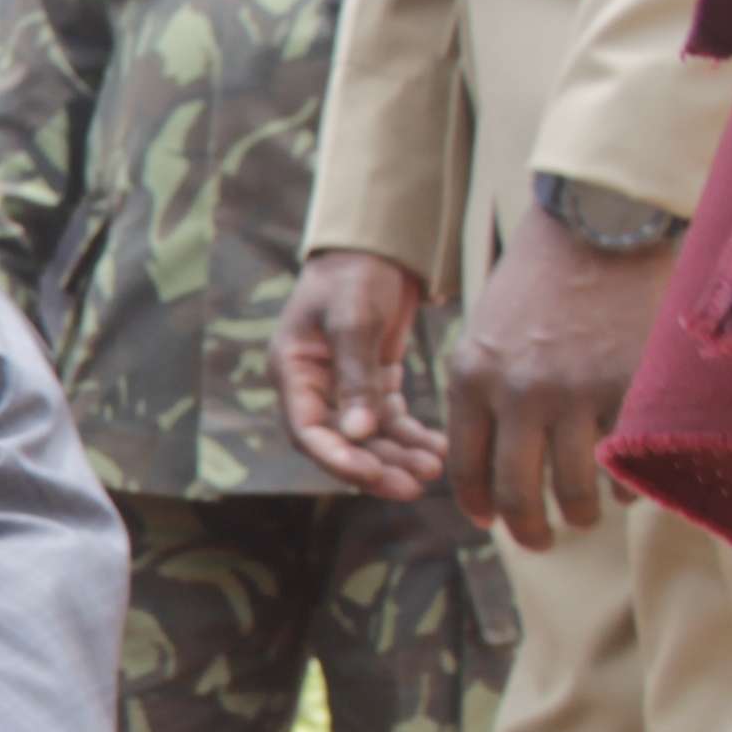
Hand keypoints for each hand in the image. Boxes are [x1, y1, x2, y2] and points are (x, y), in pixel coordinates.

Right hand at [273, 250, 442, 500]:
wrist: (376, 245)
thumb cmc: (355, 274)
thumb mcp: (354, 319)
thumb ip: (355, 376)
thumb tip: (358, 433)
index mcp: (293, 372)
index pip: (308, 431)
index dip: (338, 459)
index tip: (374, 475)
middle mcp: (314, 386)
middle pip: (341, 442)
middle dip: (377, 466)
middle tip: (416, 485)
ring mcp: (343, 387)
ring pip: (369, 437)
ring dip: (398, 455)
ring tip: (434, 469)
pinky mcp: (372, 382)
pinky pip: (390, 420)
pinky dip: (411, 436)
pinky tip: (438, 448)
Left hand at [448, 212, 671, 550]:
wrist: (594, 229)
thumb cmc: (535, 282)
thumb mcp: (482, 335)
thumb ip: (480, 394)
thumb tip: (485, 457)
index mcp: (471, 380)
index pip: (466, 468)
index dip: (480, 505)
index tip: (491, 521)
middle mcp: (518, 394)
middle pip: (518, 491)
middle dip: (527, 530)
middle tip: (540, 542)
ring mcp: (576, 393)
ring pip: (573, 487)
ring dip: (580, 514)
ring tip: (586, 516)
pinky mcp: (629, 386)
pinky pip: (624, 459)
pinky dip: (626, 483)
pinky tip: (625, 485)